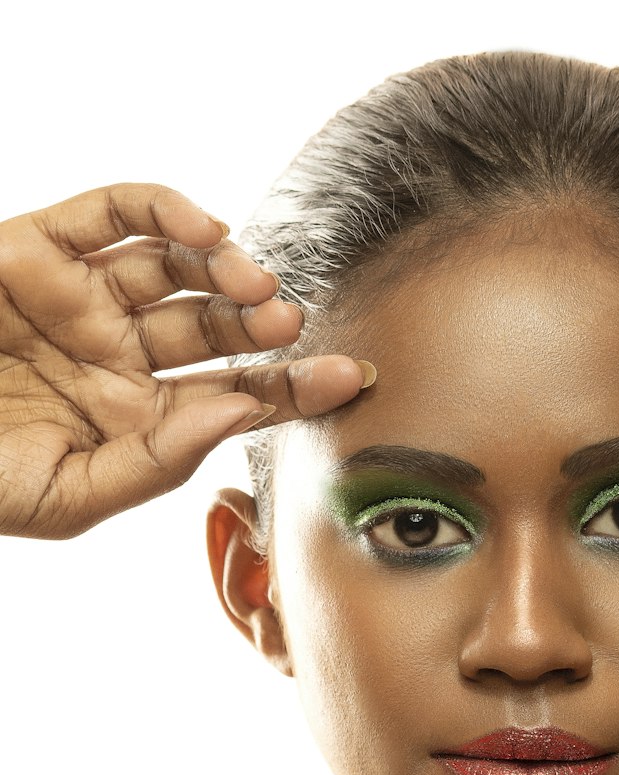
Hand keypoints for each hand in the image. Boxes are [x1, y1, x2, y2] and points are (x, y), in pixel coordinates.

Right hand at [0, 183, 372, 539]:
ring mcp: (85, 300)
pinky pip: (116, 212)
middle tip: (292, 324)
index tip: (351, 377)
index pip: (234, 397)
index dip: (295, 387)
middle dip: (262, 326)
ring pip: (177, 265)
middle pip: (218, 329)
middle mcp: (122, 356)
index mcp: (140, 419)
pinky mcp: (41, 248)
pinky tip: (203, 230)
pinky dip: (165, 208)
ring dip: (225, 268)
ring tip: (253, 287)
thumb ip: (161, 460)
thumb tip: (240, 416)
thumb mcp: (72, 496)